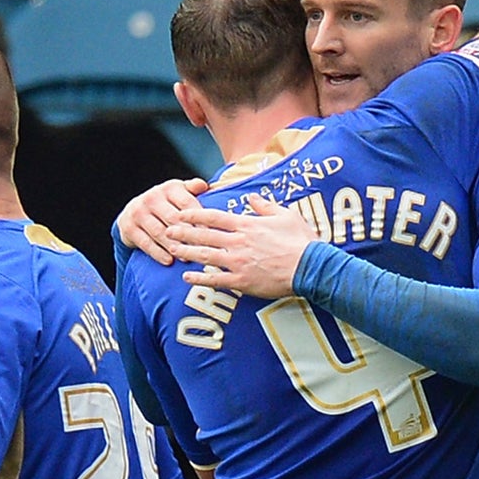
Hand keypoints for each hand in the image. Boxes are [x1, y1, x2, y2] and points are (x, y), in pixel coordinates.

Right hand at [116, 178, 211, 264]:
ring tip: (187, 258)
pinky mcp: (129, 227)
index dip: (199, 219)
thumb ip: (192, 190)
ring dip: (174, 246)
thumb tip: (204, 185)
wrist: (132, 213)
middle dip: (188, 235)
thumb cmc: (164, 205)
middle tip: (201, 250)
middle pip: (174, 219)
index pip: (187, 203)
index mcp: (169, 188)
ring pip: (160, 232)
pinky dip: (158, 253)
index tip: (211, 233)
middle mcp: (152, 197)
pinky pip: (146, 243)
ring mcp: (138, 212)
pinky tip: (169, 261)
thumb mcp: (178, 194)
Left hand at [178, 195, 315, 298]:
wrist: (310, 266)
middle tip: (168, 230)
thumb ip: (265, 206)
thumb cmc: (300, 241)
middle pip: (204, 235)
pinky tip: (186, 277)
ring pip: (205, 255)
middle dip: (184, 232)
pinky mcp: (241, 280)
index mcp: (248, 225)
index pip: (215, 217)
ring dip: (187, 252)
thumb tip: (252, 198)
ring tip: (172, 249)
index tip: (182, 213)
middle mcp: (238, 242)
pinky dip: (199, 279)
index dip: (195, 214)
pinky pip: (215, 280)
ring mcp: (238, 262)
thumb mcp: (285, 215)